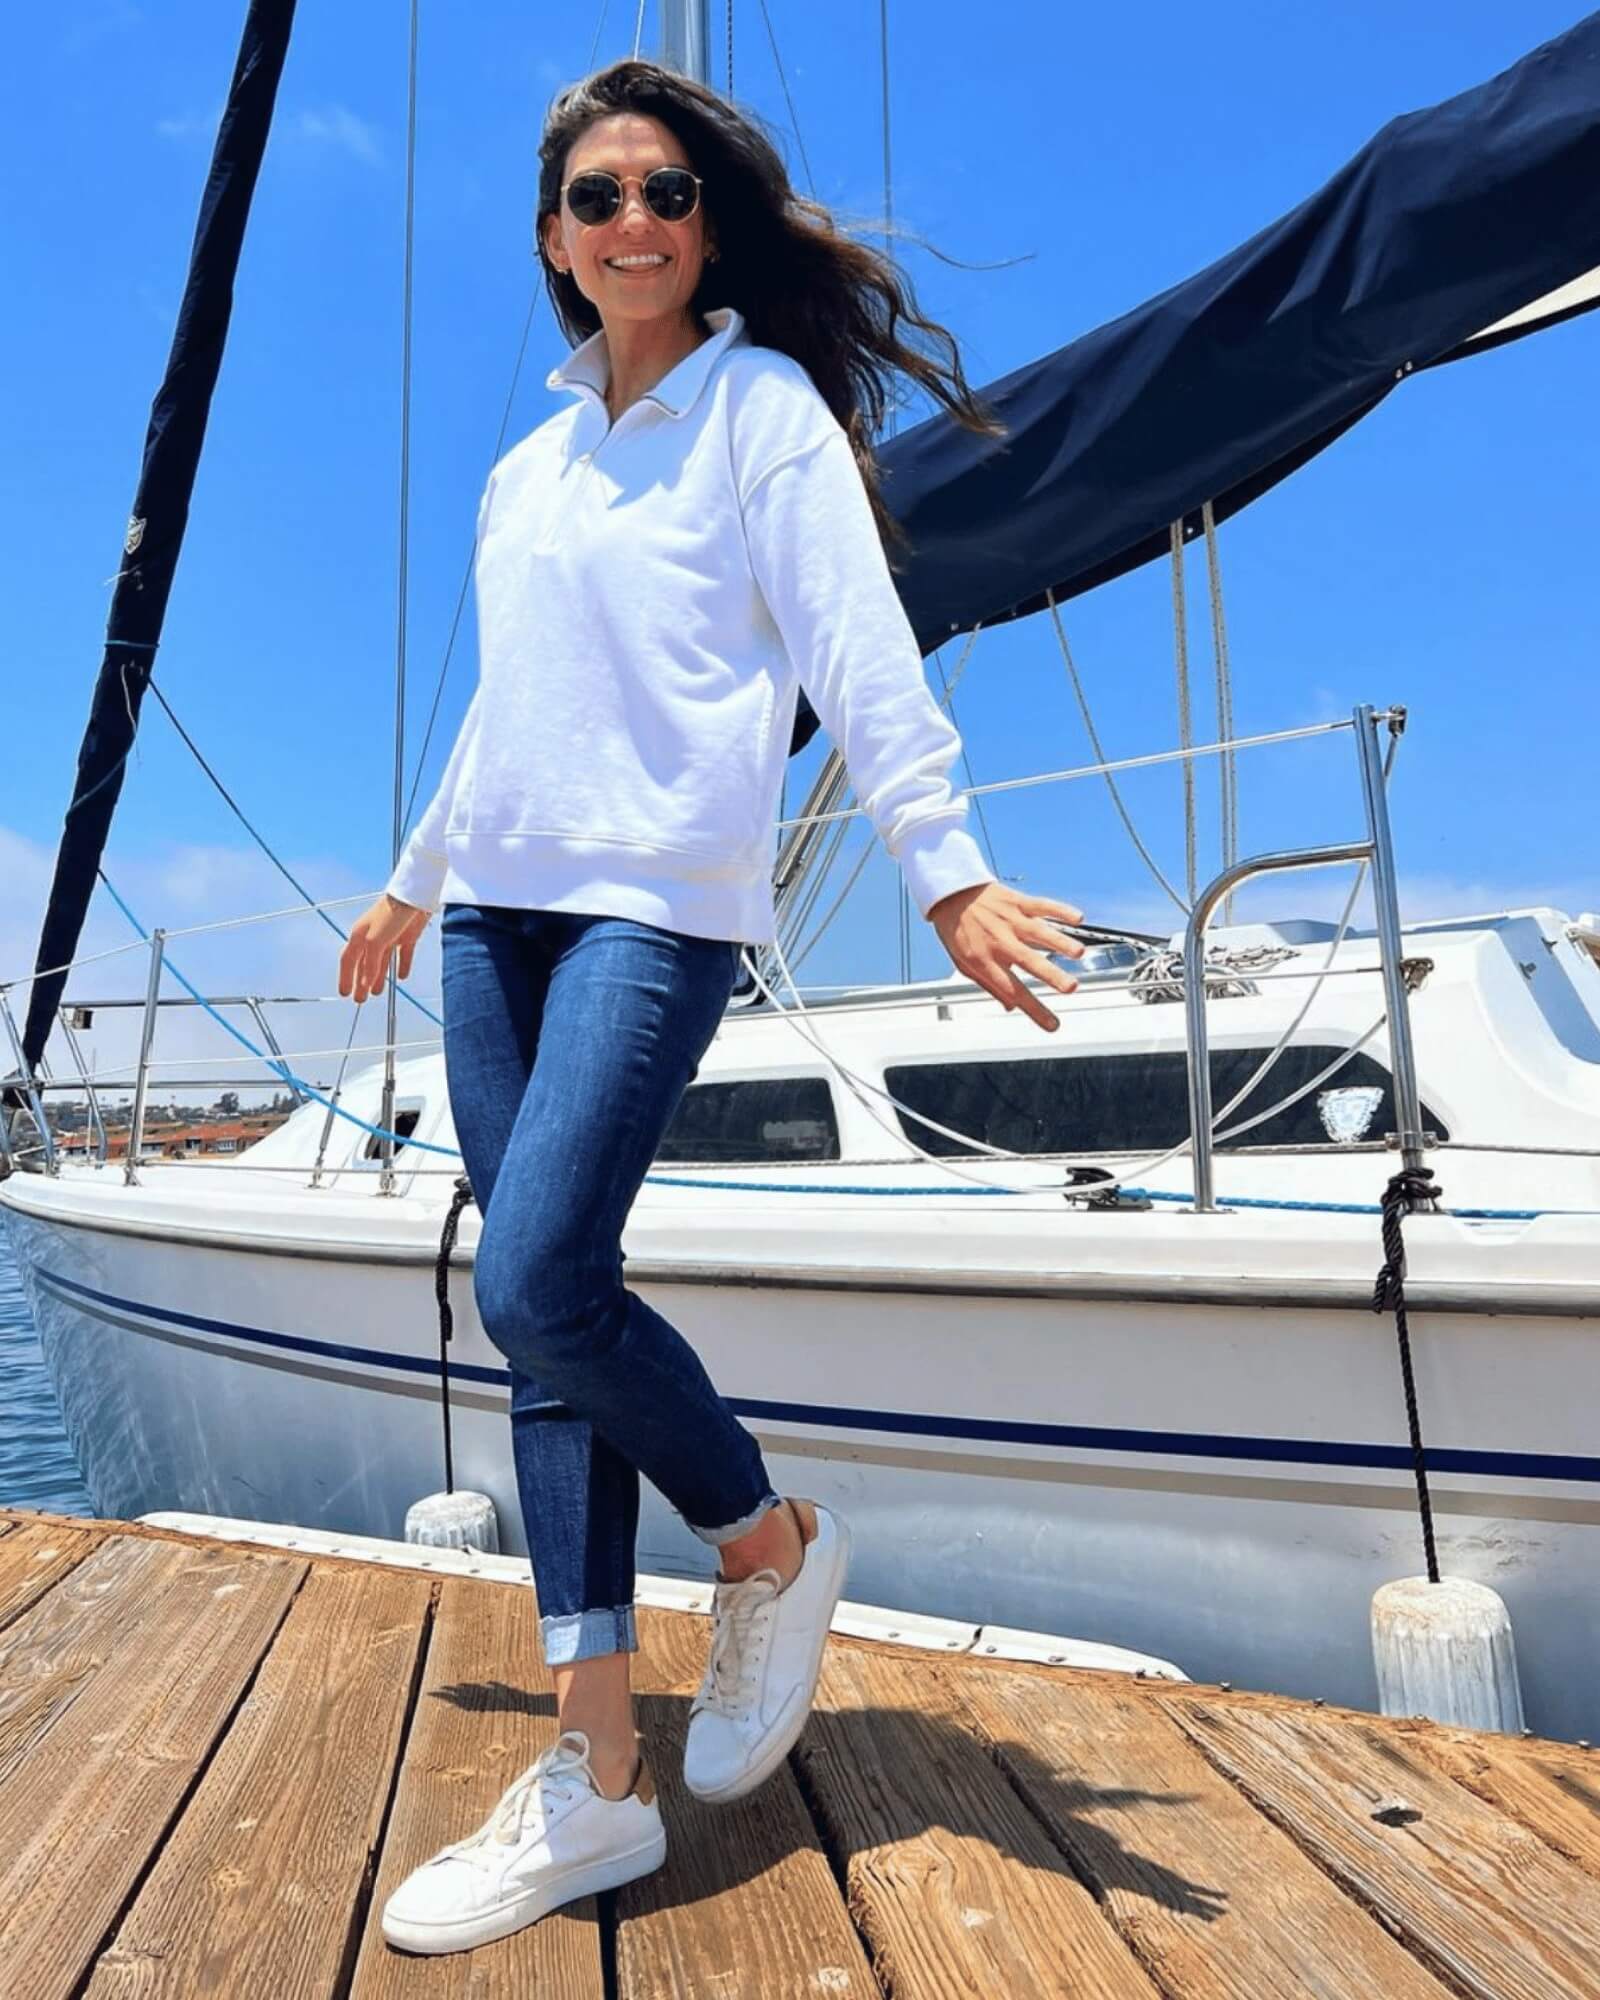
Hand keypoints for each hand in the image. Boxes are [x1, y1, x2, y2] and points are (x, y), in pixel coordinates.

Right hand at [338, 893, 430, 1003]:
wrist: (414, 897)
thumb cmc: (390, 912)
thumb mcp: (375, 940)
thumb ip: (370, 963)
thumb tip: (365, 983)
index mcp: (360, 935)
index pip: (348, 961)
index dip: (345, 977)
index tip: (345, 993)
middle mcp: (373, 937)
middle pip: (364, 964)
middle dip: (361, 982)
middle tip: (360, 999)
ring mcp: (390, 937)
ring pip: (382, 962)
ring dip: (378, 978)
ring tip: (377, 992)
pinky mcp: (407, 936)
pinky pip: (403, 955)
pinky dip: (402, 966)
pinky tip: (402, 976)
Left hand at [927, 882, 1084, 1031]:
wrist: (949, 893)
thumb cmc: (957, 929)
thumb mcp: (963, 963)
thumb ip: (988, 985)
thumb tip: (1010, 1006)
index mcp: (984, 960)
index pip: (1012, 990)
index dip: (1033, 1009)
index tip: (1052, 1025)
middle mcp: (999, 941)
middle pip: (1028, 960)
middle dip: (1051, 974)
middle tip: (1070, 987)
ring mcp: (1010, 920)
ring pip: (1038, 931)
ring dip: (1060, 942)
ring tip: (1078, 952)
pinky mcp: (1017, 902)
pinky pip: (1041, 906)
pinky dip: (1060, 911)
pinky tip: (1077, 919)